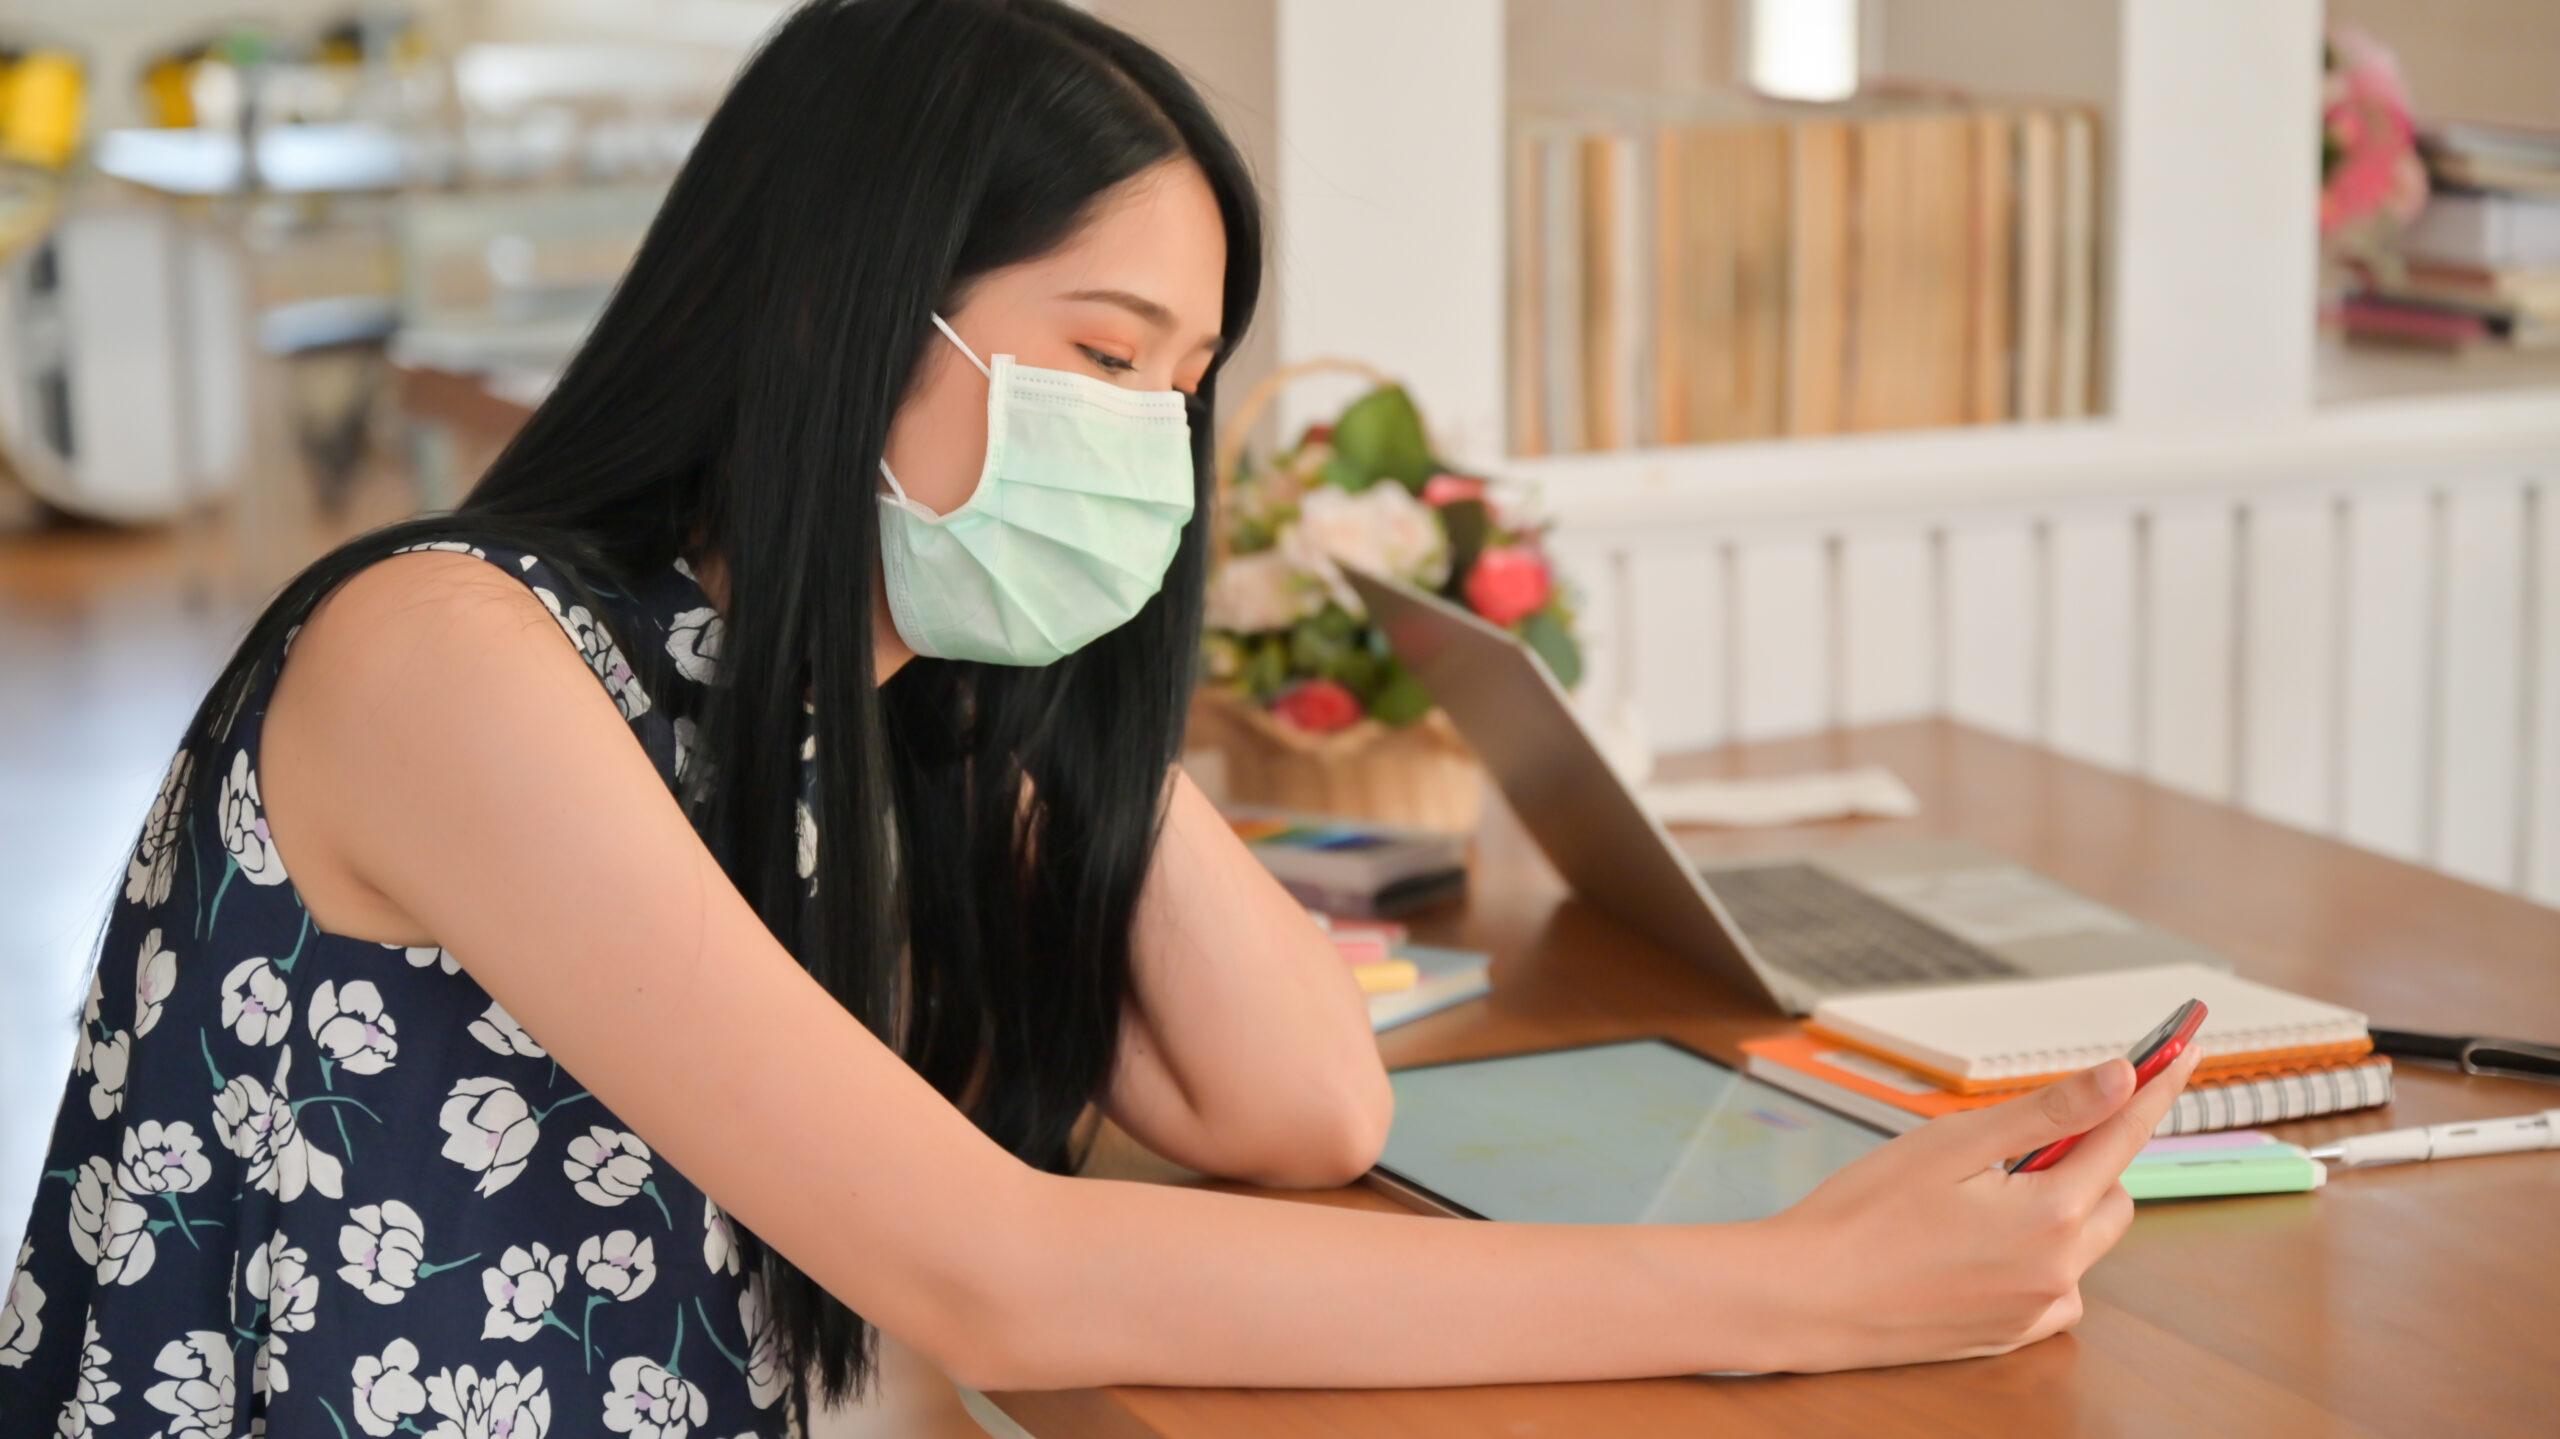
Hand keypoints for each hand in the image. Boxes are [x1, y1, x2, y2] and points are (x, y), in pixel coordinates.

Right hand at [1750, 1043, 2203, 1372]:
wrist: (1807, 1298)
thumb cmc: (1864, 1214)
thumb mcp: (1951, 1143)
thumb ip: (2045, 1112)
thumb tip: (2120, 1078)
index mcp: (2050, 1213)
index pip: (2123, 1135)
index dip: (2154, 1086)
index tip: (2182, 1049)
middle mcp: (2059, 1269)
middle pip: (2112, 1194)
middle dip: (2086, 1160)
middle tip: (2017, 1144)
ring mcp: (2037, 1308)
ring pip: (2085, 1243)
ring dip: (2061, 1211)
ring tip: (1980, 1201)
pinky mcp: (2012, 1334)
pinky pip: (2056, 1287)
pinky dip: (2038, 1259)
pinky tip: (1978, 1247)